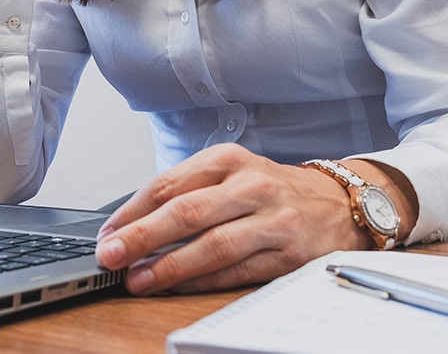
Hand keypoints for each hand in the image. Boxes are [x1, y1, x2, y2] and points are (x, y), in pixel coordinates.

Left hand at [93, 144, 376, 294]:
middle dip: (142, 236)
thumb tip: (132, 225)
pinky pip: (237, 271)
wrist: (340, 204)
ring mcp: (272, 220)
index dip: (131, 212)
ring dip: (169, 266)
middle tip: (110, 255)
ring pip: (212, 244)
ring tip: (138, 279)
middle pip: (186, 212)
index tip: (107, 234)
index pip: (168, 185)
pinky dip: (203, 282)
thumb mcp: (231, 173)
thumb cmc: (272, 190)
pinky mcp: (288, 253)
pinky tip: (177, 288)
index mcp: (228, 160)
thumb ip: (186, 193)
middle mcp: (250, 185)